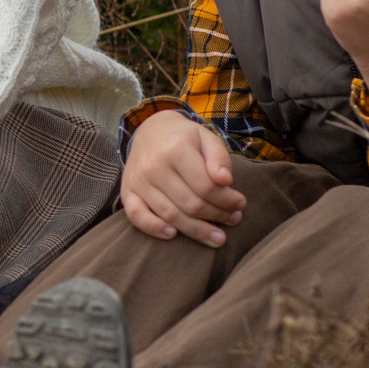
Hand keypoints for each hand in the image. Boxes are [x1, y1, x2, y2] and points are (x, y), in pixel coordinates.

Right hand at [120, 110, 246, 244]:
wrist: (150, 131)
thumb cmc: (184, 138)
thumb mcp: (206, 137)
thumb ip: (219, 157)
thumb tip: (226, 181)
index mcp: (176, 149)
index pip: (207, 186)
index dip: (227, 200)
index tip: (241, 204)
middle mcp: (154, 166)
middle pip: (191, 204)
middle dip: (217, 216)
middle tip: (234, 219)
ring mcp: (138, 181)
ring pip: (171, 215)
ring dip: (197, 230)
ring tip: (218, 236)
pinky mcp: (127, 192)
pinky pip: (137, 216)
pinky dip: (154, 229)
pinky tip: (173, 235)